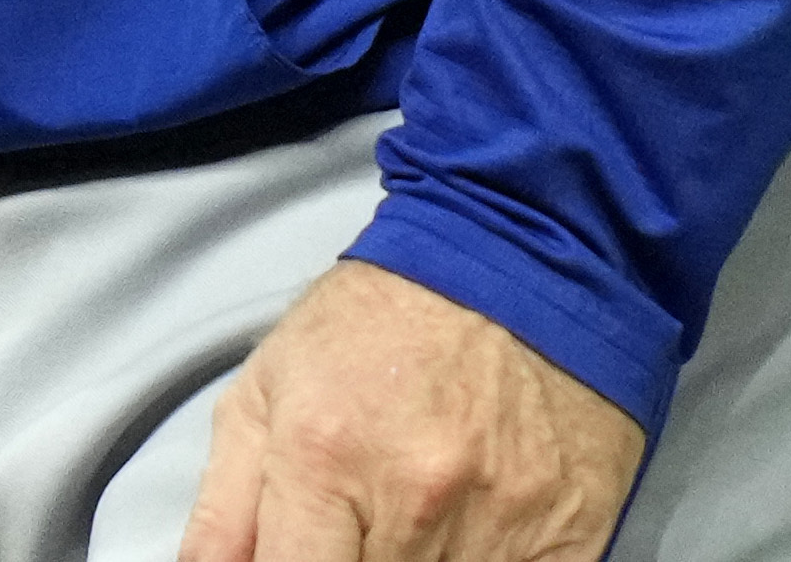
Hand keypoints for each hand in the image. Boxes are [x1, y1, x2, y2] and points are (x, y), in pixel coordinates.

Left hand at [175, 261, 646, 561]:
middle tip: (357, 529)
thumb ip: (224, 508)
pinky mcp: (567, 540)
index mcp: (323, 458)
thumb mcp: (269, 388)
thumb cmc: (388, 320)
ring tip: (414, 518)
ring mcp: (497, 525)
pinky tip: (471, 535)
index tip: (302, 560)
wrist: (521, 257)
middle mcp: (412, 498)